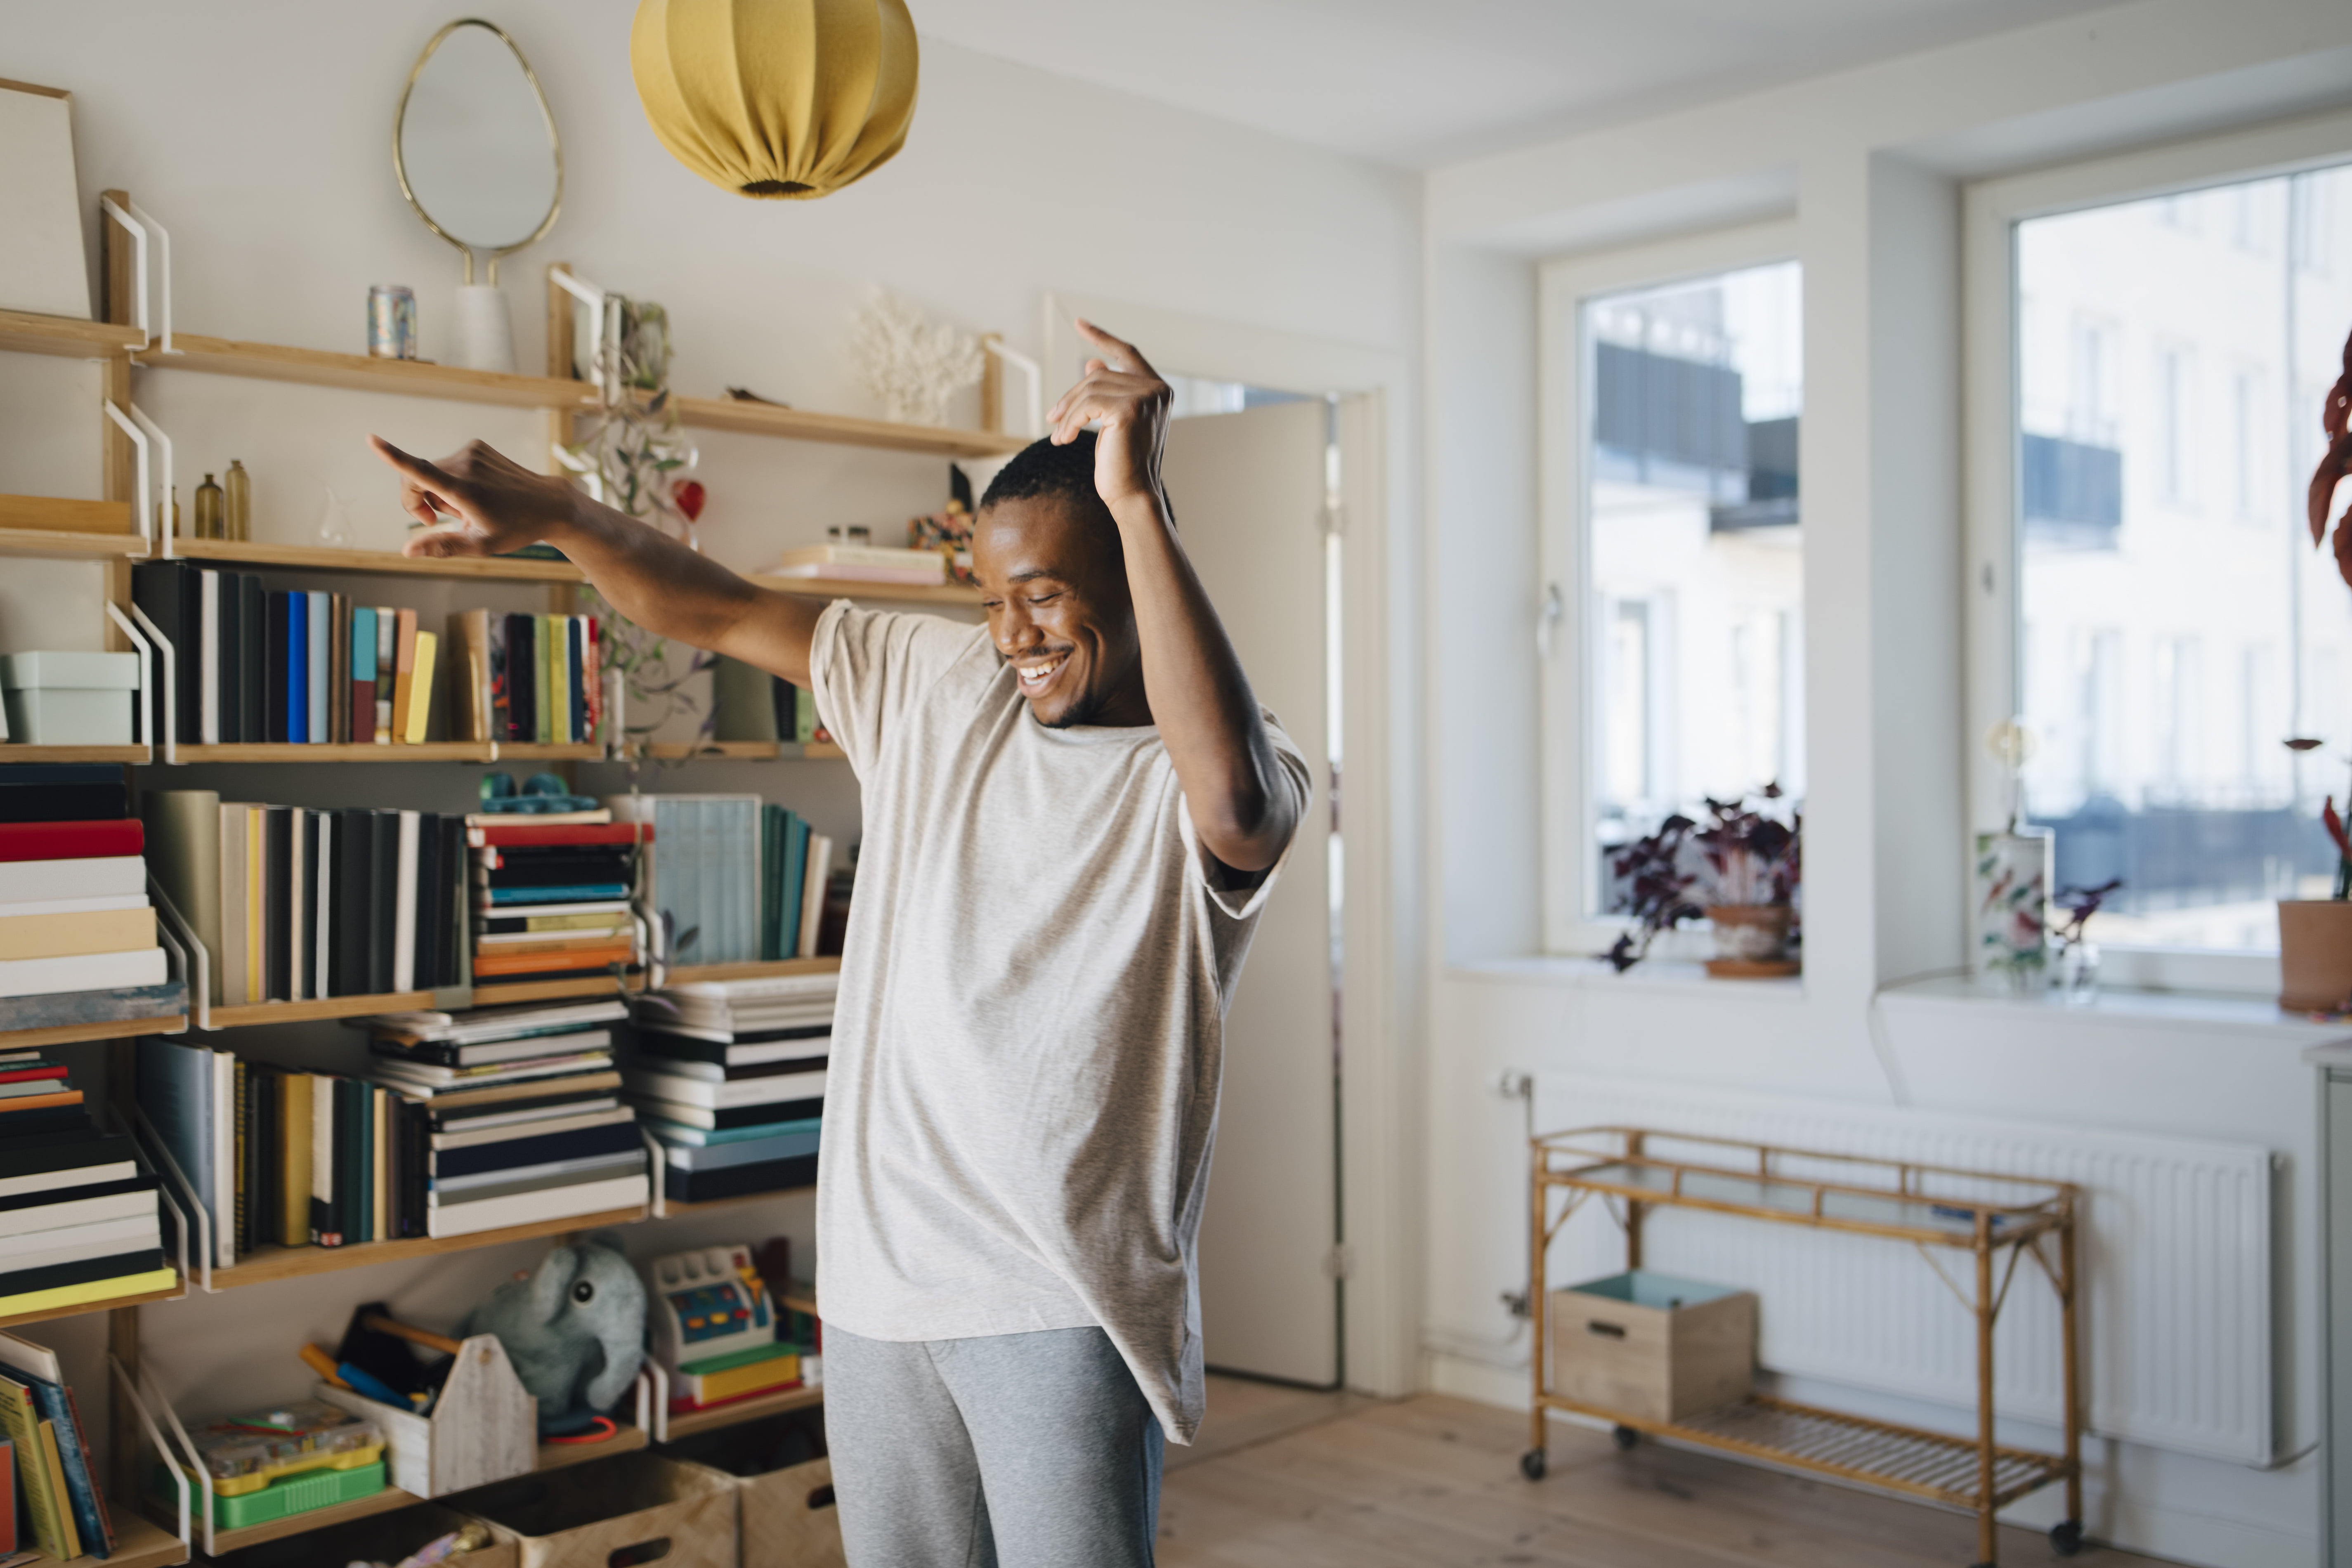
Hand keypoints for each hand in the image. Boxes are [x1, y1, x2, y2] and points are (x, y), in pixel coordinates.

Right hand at [371, 436, 582, 559]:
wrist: (548, 504)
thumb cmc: (516, 528)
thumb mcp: (481, 544)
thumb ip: (442, 546)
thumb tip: (407, 551)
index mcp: (462, 488)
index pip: (420, 471)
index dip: (392, 456)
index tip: (371, 440)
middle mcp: (465, 464)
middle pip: (417, 478)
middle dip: (422, 500)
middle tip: (443, 520)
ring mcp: (472, 452)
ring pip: (434, 472)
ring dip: (441, 492)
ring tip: (469, 507)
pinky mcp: (478, 446)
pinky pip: (450, 464)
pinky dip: (454, 480)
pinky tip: (477, 493)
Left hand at [1045, 319, 1170, 513]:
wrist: (1133, 496)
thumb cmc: (1123, 464)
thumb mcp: (1112, 422)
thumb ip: (1107, 392)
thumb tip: (1091, 364)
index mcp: (1159, 390)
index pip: (1128, 353)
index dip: (1103, 337)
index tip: (1079, 323)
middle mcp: (1157, 390)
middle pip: (1099, 375)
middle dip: (1071, 397)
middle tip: (1051, 418)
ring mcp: (1146, 397)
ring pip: (1089, 389)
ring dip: (1067, 413)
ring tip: (1058, 434)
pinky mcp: (1129, 410)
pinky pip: (1086, 404)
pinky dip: (1069, 421)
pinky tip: (1062, 440)